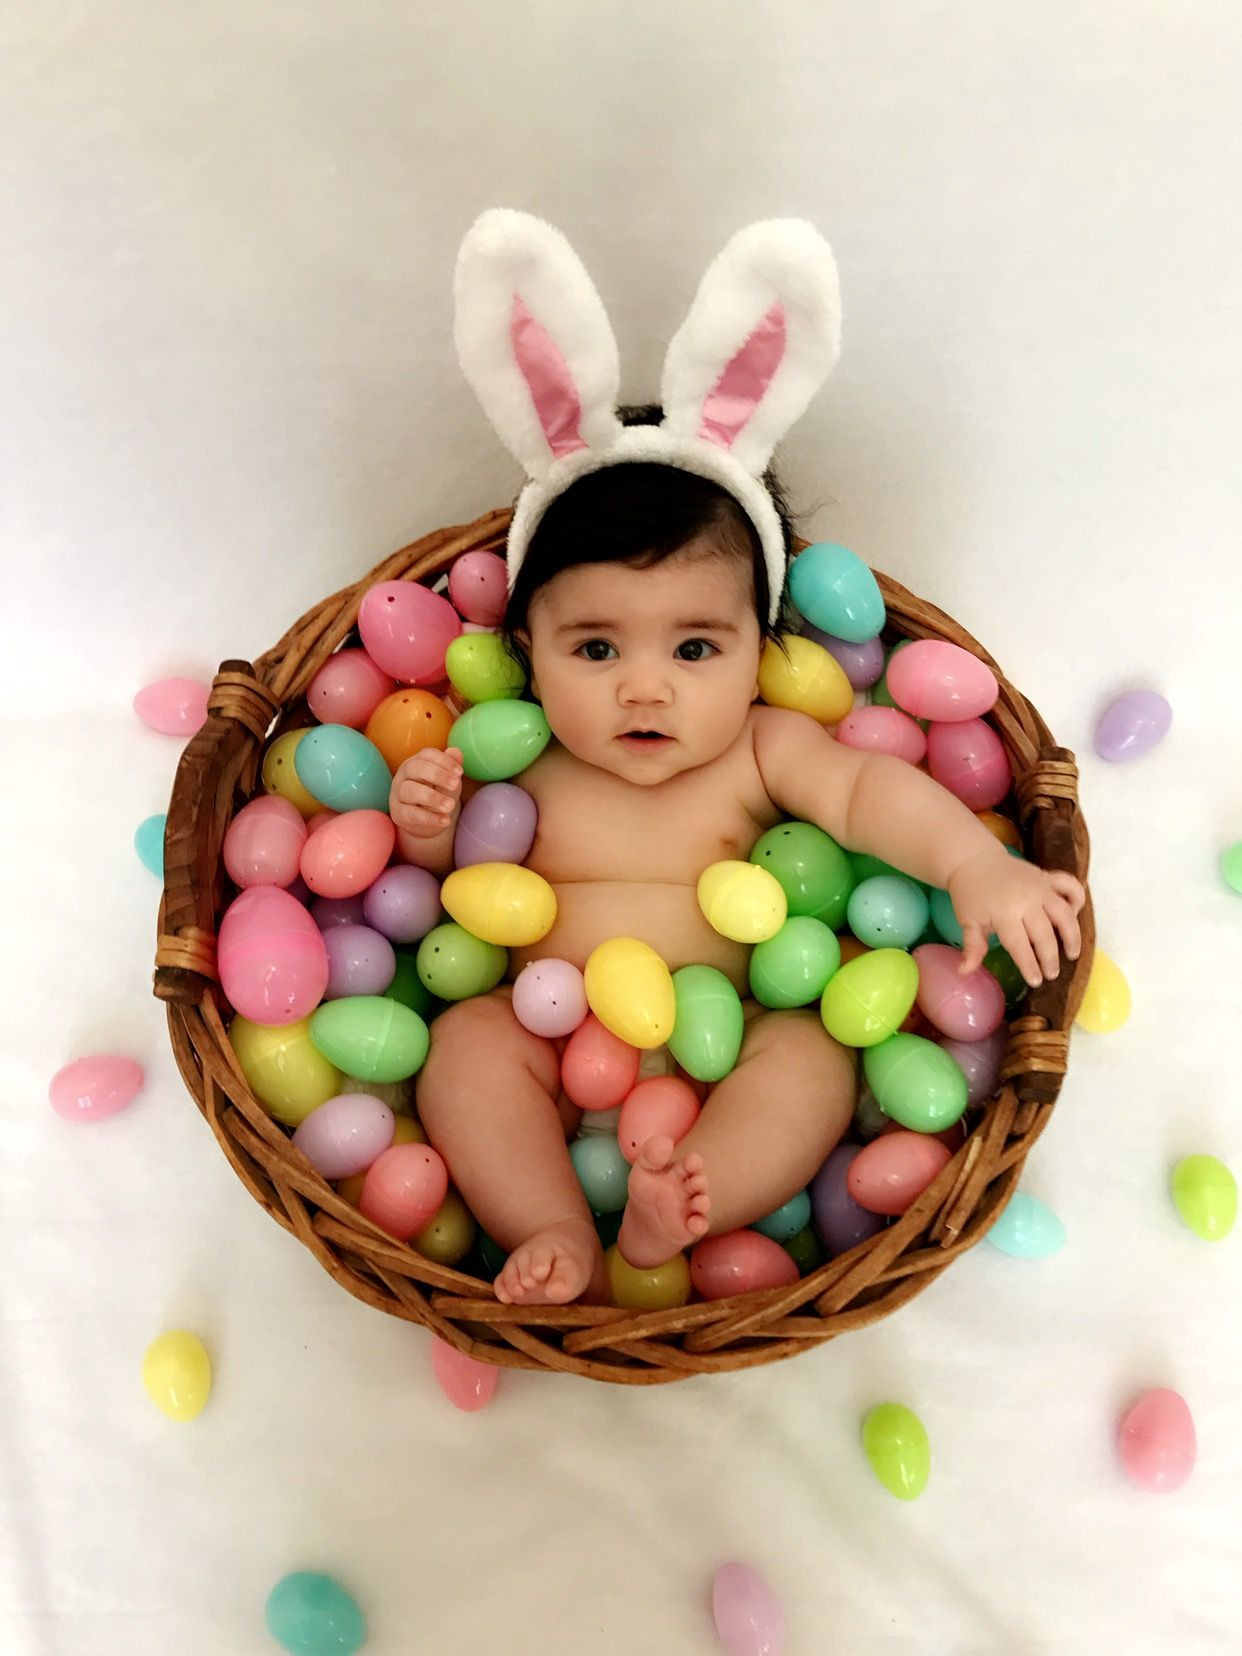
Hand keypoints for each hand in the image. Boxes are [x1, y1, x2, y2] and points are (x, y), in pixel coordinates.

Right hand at [389, 746, 463, 838]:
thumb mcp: (448, 781)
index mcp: (416, 762)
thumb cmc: (438, 794)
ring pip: (410, 791)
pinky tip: (445, 820)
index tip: (460, 772)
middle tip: (455, 784)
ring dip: (432, 797)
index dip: (444, 761)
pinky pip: (411, 814)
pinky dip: (429, 818)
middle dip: (437, 775)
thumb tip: (456, 751)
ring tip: (450, 805)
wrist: (428, 822)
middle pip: (415, 768)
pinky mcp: (398, 814)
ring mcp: (398, 794)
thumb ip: (451, 767)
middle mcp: (404, 775)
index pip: (427, 755)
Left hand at [947, 848, 1085, 986]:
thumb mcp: (968, 922)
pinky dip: (1077, 897)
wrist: (973, 860)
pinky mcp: (1047, 876)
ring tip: (1072, 953)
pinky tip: (1075, 915)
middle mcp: (1027, 900)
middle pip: (1044, 933)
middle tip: (1052, 974)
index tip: (1036, 981)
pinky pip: (1069, 884)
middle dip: (1050, 957)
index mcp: (1004, 913)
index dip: (1030, 965)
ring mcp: (1040, 886)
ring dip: (1072, 934)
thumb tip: (964, 972)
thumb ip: (973, 947)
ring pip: (1064, 913)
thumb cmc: (970, 895)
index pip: (1021, 945)